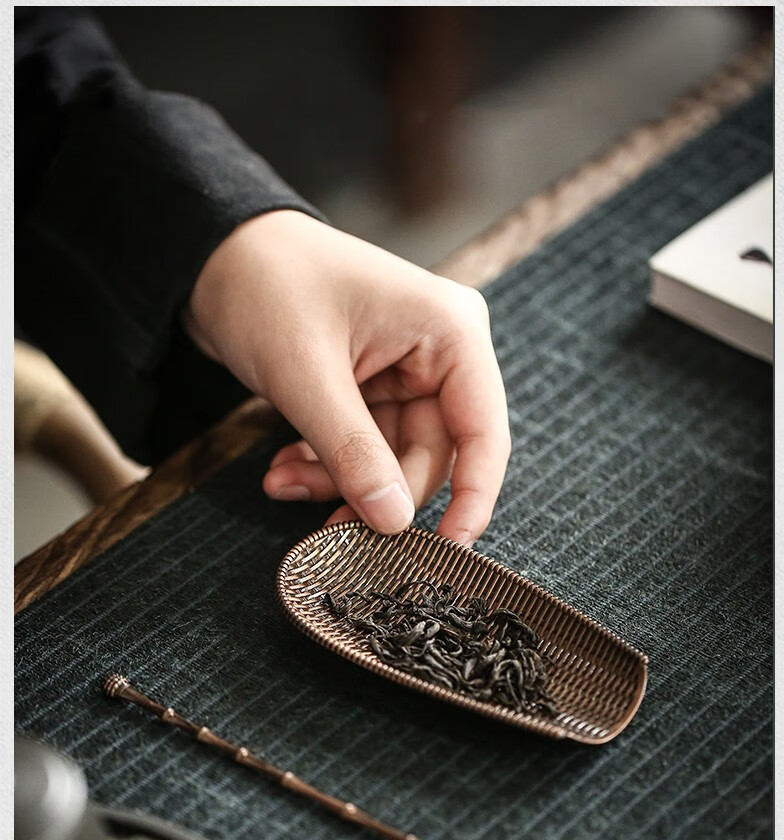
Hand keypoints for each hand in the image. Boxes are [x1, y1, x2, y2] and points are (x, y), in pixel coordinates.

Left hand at [185, 210, 509, 544]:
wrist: (211, 253)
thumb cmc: (265, 286)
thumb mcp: (307, 377)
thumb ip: (354, 454)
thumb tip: (394, 521)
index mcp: (449, 332)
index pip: (482, 432)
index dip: (473, 498)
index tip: (449, 551)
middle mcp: (438, 352)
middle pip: (431, 455)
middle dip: (373, 491)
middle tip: (326, 528)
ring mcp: (405, 370)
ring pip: (391, 459)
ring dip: (337, 481)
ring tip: (281, 482)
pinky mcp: (373, 386)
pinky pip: (364, 448)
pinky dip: (326, 465)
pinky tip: (284, 468)